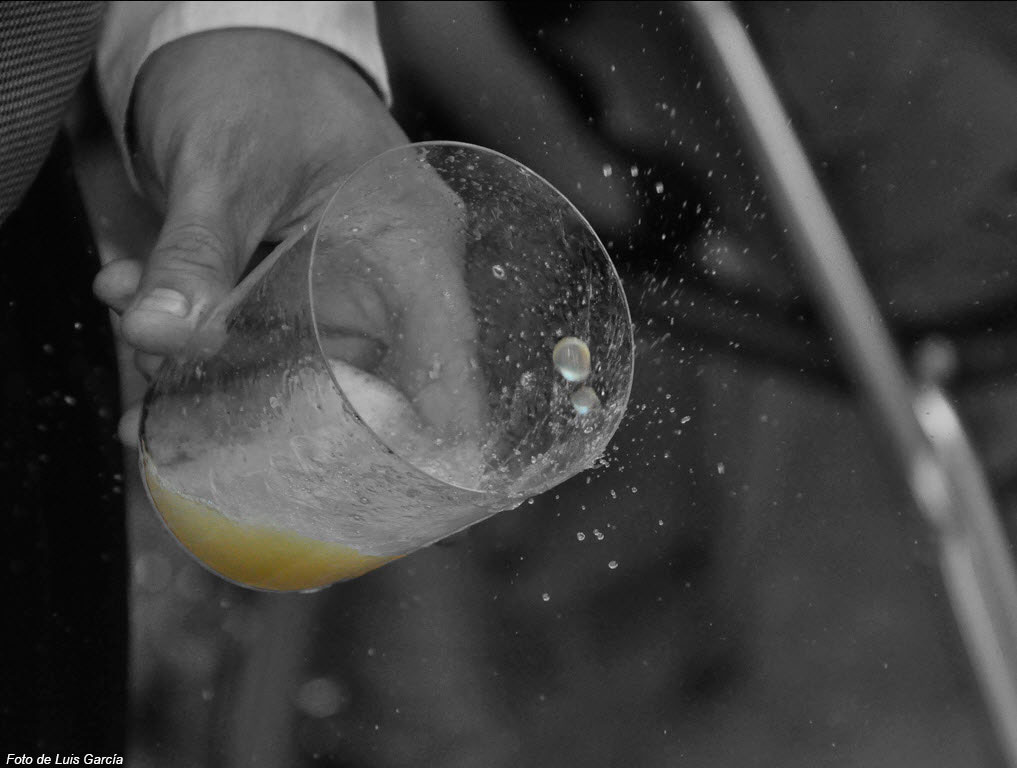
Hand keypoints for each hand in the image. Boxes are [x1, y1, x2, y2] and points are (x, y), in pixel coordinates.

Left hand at [93, 30, 480, 443]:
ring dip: (214, 375)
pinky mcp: (303, 290)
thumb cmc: (260, 82)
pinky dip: (200, 342)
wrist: (241, 46)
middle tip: (173, 425)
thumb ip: (194, 251)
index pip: (446, 346)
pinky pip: (262, 342)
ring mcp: (347, 287)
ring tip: (138, 358)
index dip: (445, 423)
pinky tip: (140, 312)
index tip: (424, 486)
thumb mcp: (223, 166)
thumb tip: (154, 333)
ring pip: (299, 370)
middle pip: (360, 380)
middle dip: (267, 413)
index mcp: (409, 236)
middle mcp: (391, 274)